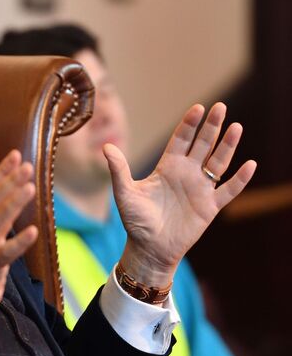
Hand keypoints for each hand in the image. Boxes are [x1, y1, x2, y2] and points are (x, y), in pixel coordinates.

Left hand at [105, 103, 255, 285]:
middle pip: (202, 145)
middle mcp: (186, 174)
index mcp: (167, 167)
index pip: (181, 140)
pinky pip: (228, 190)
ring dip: (227, 146)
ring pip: (218, 162)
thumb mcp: (125, 193)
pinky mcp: (210, 207)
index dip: (189, 124)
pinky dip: (240, 179)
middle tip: (221, 107)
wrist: (149, 248)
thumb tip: (106, 146)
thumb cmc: (135, 221)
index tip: (198, 108)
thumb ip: (119, 170)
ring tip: (236, 127)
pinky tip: (250, 164)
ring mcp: (200, 189)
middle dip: (211, 127)